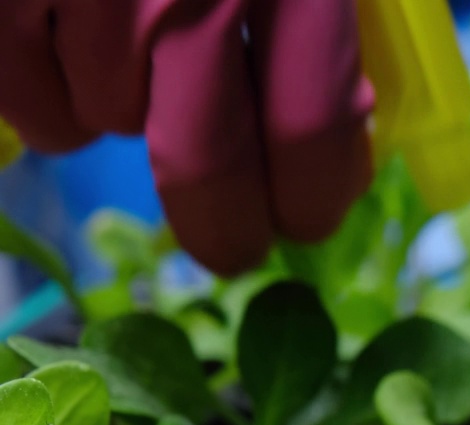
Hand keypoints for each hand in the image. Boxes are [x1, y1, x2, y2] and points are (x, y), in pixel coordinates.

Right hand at [0, 0, 373, 274]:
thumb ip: (318, 35)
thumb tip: (340, 150)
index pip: (314, 127)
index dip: (311, 195)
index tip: (307, 222)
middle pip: (206, 161)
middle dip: (225, 224)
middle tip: (234, 245)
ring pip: (105, 121)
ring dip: (121, 111)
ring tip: (128, 50)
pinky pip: (31, 106)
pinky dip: (44, 94)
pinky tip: (61, 38)